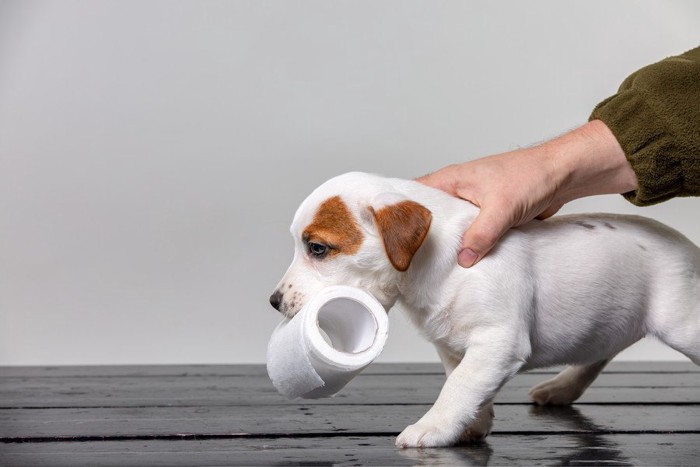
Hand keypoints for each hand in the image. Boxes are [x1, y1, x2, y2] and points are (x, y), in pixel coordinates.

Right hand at [418, 120, 637, 266]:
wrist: (565, 174)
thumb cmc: (532, 175)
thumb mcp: (502, 208)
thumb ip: (481, 234)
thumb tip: (464, 259)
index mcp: (451, 180)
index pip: (414, 197)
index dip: (400, 215)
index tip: (390, 238)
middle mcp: (457, 190)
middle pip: (430, 216)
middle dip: (422, 237)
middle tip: (411, 261)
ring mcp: (472, 204)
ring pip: (451, 227)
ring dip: (448, 244)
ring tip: (435, 267)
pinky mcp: (487, 216)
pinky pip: (470, 234)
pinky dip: (468, 246)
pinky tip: (465, 263)